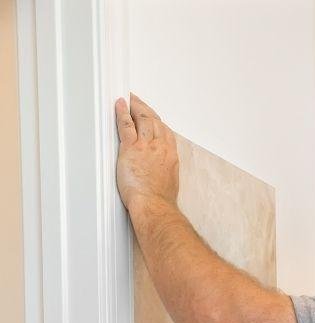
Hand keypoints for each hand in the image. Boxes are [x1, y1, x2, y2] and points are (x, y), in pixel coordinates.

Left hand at [114, 93, 178, 210]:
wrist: (155, 206)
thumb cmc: (160, 200)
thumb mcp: (169, 181)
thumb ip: (163, 169)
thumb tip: (158, 168)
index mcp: (171, 156)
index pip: (164, 131)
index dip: (156, 120)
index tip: (151, 116)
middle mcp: (160, 147)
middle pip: (154, 121)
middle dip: (145, 109)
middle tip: (137, 102)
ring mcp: (146, 147)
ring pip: (142, 119)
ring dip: (135, 107)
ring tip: (128, 100)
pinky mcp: (131, 149)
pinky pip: (126, 125)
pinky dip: (122, 113)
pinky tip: (119, 105)